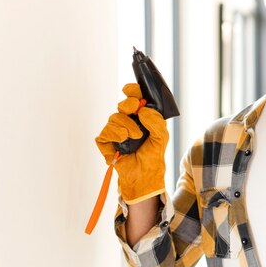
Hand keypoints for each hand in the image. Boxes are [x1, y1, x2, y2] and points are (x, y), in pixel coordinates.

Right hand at [95, 84, 168, 203]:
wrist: (145, 176)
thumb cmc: (153, 156)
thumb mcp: (161, 138)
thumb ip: (156, 122)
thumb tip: (143, 110)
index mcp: (142, 117)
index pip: (135, 98)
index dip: (132, 91)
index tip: (130, 90)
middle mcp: (128, 122)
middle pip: (122, 105)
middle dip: (128, 105)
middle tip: (135, 111)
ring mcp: (116, 132)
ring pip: (114, 118)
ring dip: (125, 126)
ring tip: (135, 137)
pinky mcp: (106, 143)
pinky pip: (104, 133)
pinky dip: (113, 135)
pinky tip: (122, 142)